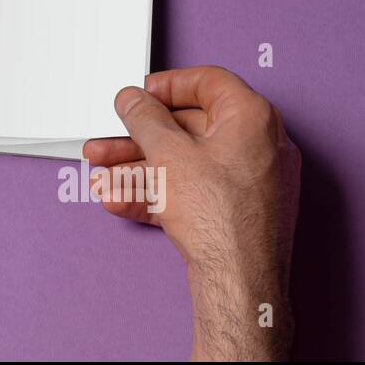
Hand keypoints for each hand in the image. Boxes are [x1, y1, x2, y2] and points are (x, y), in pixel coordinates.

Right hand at [84, 66, 301, 360]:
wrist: (239, 282)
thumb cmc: (222, 218)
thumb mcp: (167, 153)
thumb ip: (144, 118)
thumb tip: (133, 100)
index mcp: (252, 117)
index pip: (208, 82)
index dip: (167, 86)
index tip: (140, 96)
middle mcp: (259, 146)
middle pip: (189, 129)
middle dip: (140, 139)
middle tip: (109, 142)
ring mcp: (251, 182)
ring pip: (186, 164)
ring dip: (140, 170)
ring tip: (105, 179)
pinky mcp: (239, 212)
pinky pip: (193, 193)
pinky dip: (159, 194)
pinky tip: (123, 201)